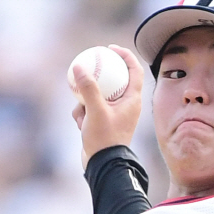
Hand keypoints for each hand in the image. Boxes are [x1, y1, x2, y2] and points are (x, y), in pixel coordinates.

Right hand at [71, 44, 143, 168]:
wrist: (103, 165)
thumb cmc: (105, 139)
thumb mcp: (95, 111)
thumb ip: (88, 88)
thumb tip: (79, 66)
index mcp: (133, 100)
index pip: (135, 70)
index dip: (125, 55)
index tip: (110, 48)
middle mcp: (127, 105)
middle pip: (114, 80)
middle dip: (98, 77)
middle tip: (86, 66)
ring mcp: (115, 113)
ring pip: (97, 95)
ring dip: (85, 102)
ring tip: (83, 114)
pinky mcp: (104, 122)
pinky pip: (90, 109)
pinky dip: (83, 114)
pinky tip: (80, 125)